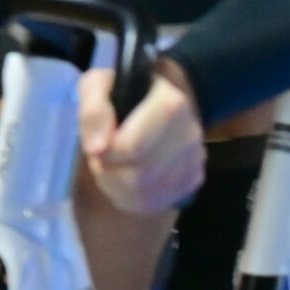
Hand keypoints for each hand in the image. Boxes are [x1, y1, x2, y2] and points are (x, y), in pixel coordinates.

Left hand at [79, 63, 205, 213]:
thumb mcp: (97, 85)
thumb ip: (93, 110)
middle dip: (107, 171)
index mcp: (170, 104)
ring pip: (145, 194)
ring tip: (109, 165)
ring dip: (114, 185)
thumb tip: (97, 149)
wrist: (153, 98)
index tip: (94, 145)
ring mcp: (195, 159)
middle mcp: (190, 133)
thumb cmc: (121, 92)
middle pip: (138, 176)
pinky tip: (124, 177)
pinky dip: (129, 197)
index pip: (132, 147)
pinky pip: (155, 203)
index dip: (104, 152)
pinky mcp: (193, 179)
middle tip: (99, 157)